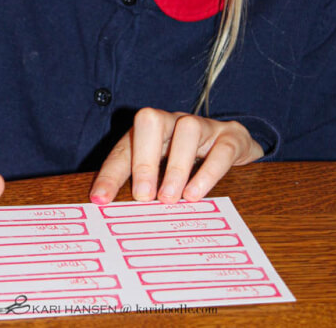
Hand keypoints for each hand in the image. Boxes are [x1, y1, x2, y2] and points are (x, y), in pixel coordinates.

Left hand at [90, 108, 262, 204]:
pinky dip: (208, 172)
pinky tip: (196, 194)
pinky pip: (221, 148)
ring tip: (171, 199)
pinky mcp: (231, 137)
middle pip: (150, 120)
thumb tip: (115, 216)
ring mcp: (203, 127)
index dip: (110, 173)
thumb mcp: (164, 175)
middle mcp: (173, 123)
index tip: (100, 200)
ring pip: (187, 128)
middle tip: (143, 196)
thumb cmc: (192, 165)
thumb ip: (144, 190)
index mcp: (150, 133)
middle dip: (143, 158)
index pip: (124, 149)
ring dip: (176, 166)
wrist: (235, 147)